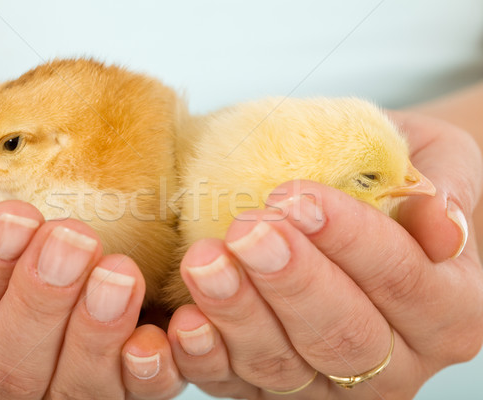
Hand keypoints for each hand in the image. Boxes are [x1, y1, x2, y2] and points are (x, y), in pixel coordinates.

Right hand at [0, 151, 184, 398]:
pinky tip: (153, 336)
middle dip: (42, 303)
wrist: (18, 212)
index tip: (16, 218)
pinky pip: (131, 398)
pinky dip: (146, 374)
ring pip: (69, 392)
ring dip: (96, 335)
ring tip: (118, 274)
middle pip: (6, 372)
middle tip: (73, 239)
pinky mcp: (111, 388)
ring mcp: (50, 394)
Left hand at [166, 112, 482, 398]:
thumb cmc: (394, 183)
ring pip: (284, 365)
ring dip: (239, 314)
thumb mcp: (436, 160)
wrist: (361, 212)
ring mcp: (331, 383)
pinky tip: (185, 322)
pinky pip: (238, 385)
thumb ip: (445, 186)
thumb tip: (442, 222)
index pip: (402, 279)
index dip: (349, 240)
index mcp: (447, 310)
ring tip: (205, 262)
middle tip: (247, 231)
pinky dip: (207, 357)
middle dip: (290, 281)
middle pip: (343, 334)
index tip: (295, 198)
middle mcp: (396, 362)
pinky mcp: (274, 388)